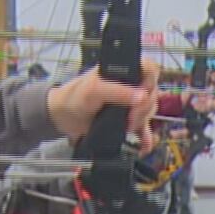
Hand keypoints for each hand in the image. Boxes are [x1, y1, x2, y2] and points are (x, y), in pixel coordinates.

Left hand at [46, 61, 160, 151]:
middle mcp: (129, 85)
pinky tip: (144, 145)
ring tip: (128, 127)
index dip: (150, 81)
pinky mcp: (128, 121)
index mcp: (123, 70)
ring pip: (149, 110)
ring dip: (143, 121)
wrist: (62, 119)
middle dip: (144, 107)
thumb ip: (118, 91)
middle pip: (152, 92)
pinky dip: (145, 137)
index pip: (149, 69)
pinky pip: (144, 129)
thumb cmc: (74, 97)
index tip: (142, 95)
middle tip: (130, 117)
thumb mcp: (94, 90)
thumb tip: (143, 97)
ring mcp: (130, 104)